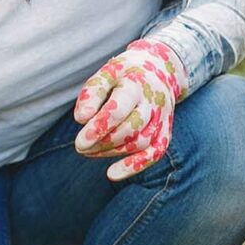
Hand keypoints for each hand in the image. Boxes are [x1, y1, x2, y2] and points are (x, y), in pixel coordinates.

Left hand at [73, 40, 182, 181]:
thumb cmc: (125, 74)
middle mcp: (154, 103)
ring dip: (112, 152)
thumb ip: (92, 93)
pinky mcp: (165, 132)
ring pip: (140, 142)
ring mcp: (162, 119)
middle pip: (130, 129)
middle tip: (80, 147)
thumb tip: (80, 119)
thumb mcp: (107, 73)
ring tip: (89, 151)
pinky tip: (112, 174)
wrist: (161, 70)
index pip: (118, 110)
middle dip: (103, 141)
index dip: (98, 128)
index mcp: (136, 84)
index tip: (79, 141)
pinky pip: (155, 153)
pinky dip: (135, 166)